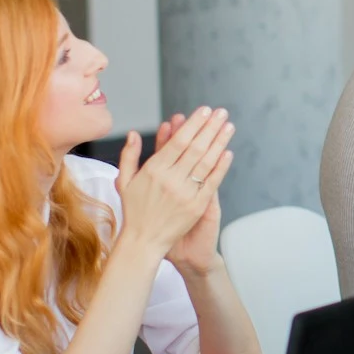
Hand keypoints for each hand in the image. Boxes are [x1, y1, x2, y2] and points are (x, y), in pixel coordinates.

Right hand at [113, 107, 233, 261]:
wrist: (143, 242)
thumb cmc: (134, 210)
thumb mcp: (124, 181)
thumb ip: (129, 156)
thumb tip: (134, 133)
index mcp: (153, 170)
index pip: (178, 141)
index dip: (193, 125)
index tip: (204, 111)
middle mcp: (170, 180)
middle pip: (195, 148)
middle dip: (210, 128)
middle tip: (222, 113)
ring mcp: (185, 193)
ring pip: (206, 162)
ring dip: (219, 143)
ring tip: (229, 127)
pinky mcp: (196, 207)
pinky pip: (211, 183)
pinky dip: (220, 167)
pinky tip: (228, 153)